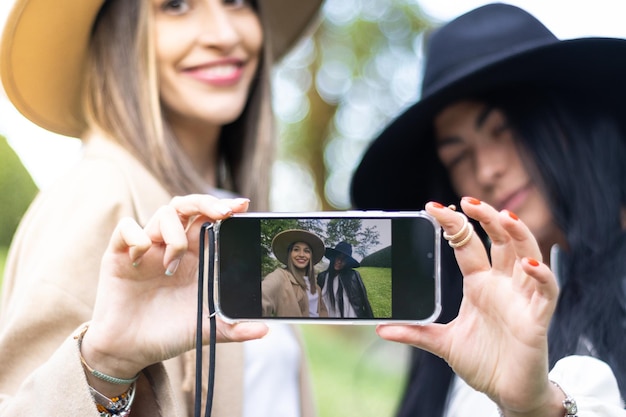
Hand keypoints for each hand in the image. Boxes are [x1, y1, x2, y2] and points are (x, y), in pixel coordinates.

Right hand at [81, 194, 267, 385]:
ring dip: (173, 236)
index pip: (210, 220)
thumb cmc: (168, 333)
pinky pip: (126, 228)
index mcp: (194, 257)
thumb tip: (265, 329)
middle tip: (221, 213)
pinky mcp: (118, 254)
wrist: (131, 351)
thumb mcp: (206, 329)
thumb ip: (234, 328)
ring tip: (171, 267)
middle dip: (205, 202)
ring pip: (163, 214)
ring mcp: (146, 249)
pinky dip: (136, 237)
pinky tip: (139, 260)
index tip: (243, 206)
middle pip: (187, 206)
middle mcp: (170, 246)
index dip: (225, 208)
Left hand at [377, 197, 561, 415]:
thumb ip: (416, 332)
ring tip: (506, 216)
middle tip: (467, 202)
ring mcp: (521, 298)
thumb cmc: (482, 361)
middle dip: (487, 218)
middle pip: (500, 240)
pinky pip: (547, 291)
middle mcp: (501, 284)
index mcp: (479, 284)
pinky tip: (528, 266)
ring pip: (528, 254)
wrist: (506, 392)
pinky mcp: (537, 318)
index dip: (454, 224)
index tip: (433, 208)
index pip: (467, 244)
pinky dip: (543, 276)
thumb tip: (381, 328)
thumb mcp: (442, 343)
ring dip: (519, 234)